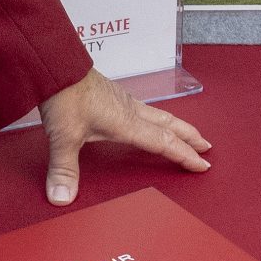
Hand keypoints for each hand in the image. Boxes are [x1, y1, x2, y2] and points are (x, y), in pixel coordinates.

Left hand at [36, 68, 210, 205]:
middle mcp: (129, 110)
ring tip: (185, 133)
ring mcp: (121, 100)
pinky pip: (143, 108)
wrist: (55, 63)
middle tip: (206, 147)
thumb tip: (63, 197)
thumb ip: (64, 169)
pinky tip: (147, 118)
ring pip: (158, 114)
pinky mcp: (111, 93)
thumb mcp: (63, 137)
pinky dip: (156, 116)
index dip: (184, 155)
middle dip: (189, 137)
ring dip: (175, 125)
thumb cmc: (63, 94)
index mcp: (126, 122)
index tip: (202, 164)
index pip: (164, 142)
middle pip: (169, 125)